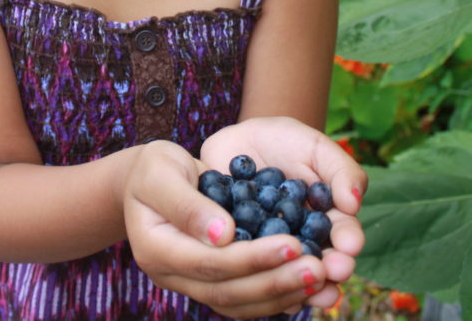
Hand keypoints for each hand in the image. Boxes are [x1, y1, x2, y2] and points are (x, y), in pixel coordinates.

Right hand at [122, 140, 325, 318]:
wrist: (150, 180)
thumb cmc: (155, 168)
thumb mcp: (162, 172)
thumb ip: (187, 203)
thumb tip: (223, 235)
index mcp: (156, 248)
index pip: (208, 262)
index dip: (251, 257)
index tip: (292, 243)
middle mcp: (171, 276)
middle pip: (227, 291)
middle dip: (275, 280)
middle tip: (319, 267)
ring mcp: (190, 284)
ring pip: (239, 303)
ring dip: (282, 293)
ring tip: (321, 278)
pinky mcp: (210, 283)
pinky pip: (245, 300)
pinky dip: (277, 295)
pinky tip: (307, 286)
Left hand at [200, 116, 367, 308]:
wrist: (240, 140)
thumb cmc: (287, 142)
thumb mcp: (317, 147)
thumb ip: (340, 171)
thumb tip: (354, 202)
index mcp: (328, 221)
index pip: (343, 235)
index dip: (347, 241)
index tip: (350, 246)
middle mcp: (302, 241)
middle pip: (317, 261)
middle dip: (326, 269)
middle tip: (331, 271)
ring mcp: (270, 248)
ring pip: (283, 269)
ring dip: (292, 278)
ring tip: (299, 282)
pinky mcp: (238, 246)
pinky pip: (244, 260)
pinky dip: (250, 268)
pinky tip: (254, 275)